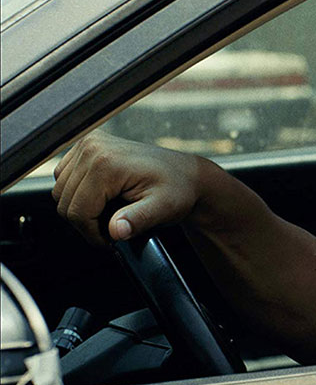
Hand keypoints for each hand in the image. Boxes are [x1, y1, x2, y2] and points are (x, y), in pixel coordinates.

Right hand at [52, 131, 204, 245]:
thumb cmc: (178, 190)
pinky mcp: (87, 145)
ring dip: (81, 207)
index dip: (92, 234)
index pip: (77, 211)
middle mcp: (93, 148)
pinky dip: (79, 192)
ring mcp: (89, 143)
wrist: (186, 174)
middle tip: (113, 228)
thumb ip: (137, 220)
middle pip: (65, 202)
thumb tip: (116, 230)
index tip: (111, 240)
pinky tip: (103, 197)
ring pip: (61, 191)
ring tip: (110, 212)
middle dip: (87, 222)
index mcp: (107, 162)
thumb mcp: (162, 209)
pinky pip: (64, 178)